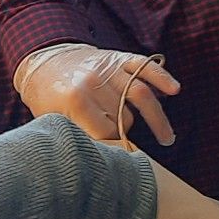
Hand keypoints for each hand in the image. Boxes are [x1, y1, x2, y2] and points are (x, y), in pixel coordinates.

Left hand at [14, 43, 181, 144]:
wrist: (44, 60)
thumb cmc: (48, 97)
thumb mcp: (51, 120)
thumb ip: (75, 137)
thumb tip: (104, 160)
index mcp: (75, 100)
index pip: (106, 133)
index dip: (112, 147)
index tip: (117, 158)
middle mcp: (94, 82)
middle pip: (124, 118)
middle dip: (125, 133)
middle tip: (126, 145)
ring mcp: (108, 68)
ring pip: (140, 96)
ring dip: (157, 119)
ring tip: (167, 139)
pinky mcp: (118, 58)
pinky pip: (145, 66)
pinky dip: (161, 77)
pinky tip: (174, 90)